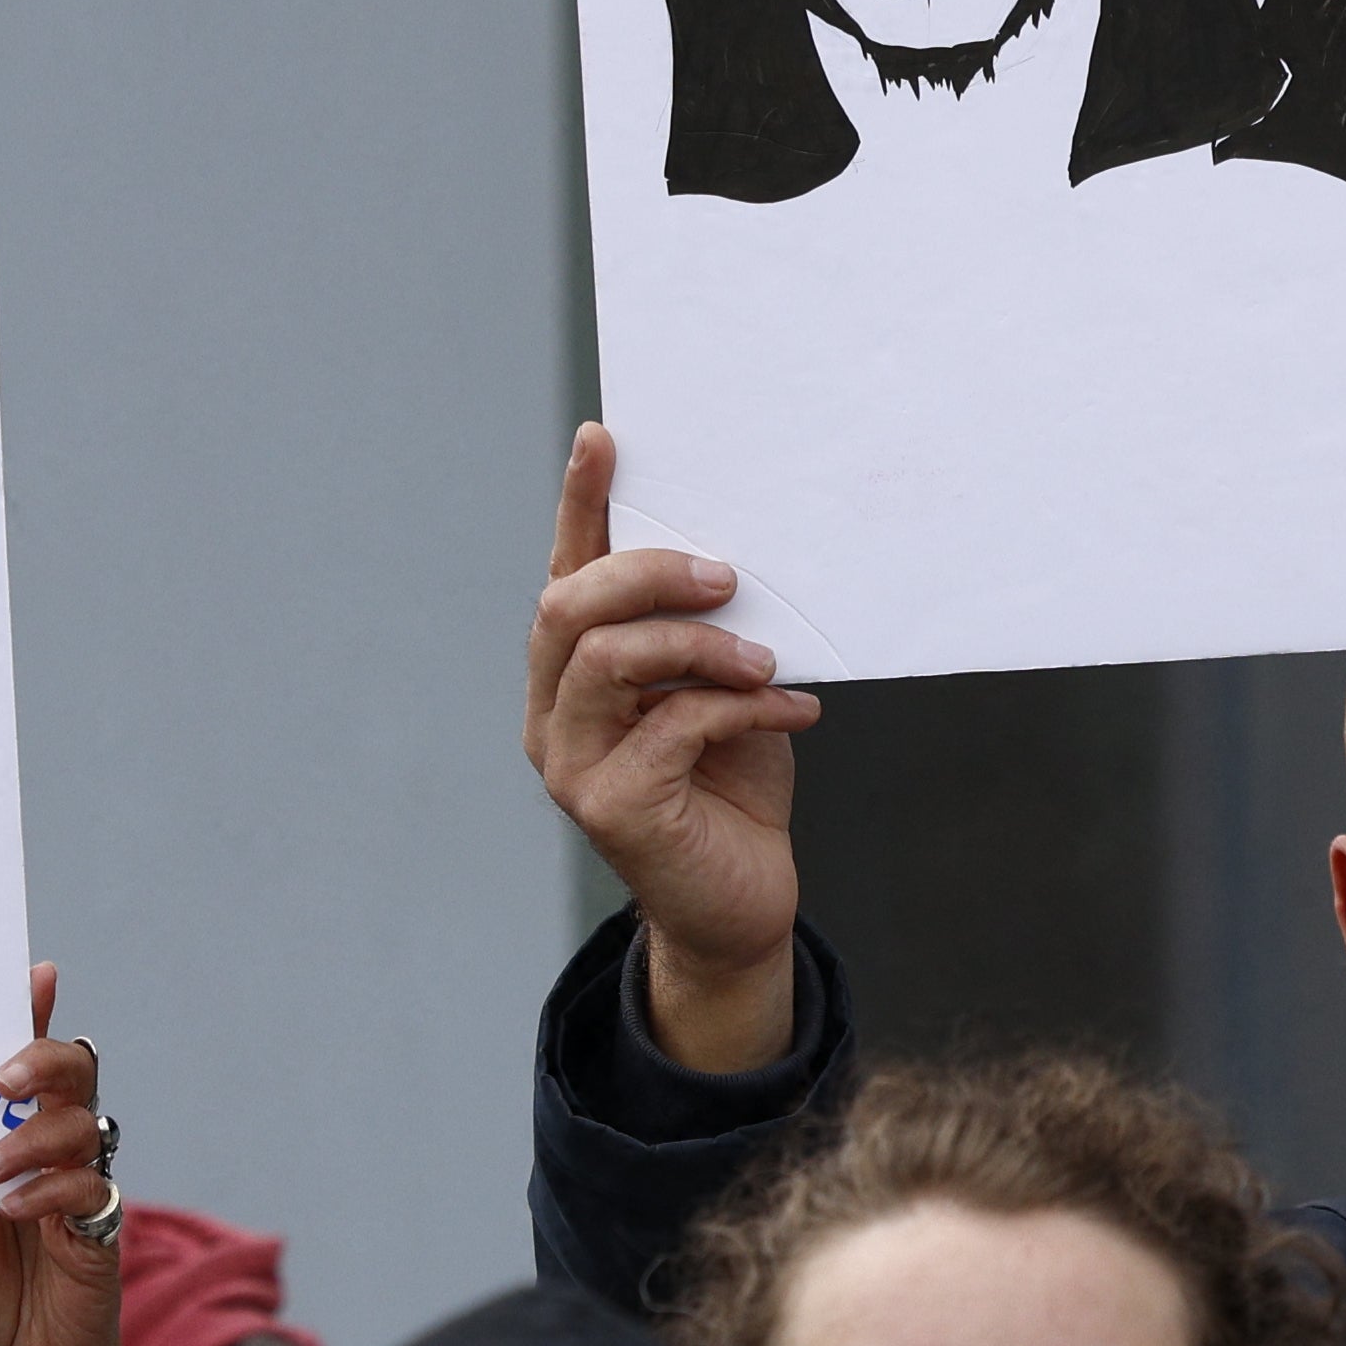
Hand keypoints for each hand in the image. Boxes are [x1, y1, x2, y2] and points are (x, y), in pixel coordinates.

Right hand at [529, 424, 811, 1077]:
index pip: (566, 574)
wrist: (741, 907)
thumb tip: (736, 563)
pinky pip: (669, 726)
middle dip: (648, 573)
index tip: (603, 437)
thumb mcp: (722, 692)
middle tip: (726, 575)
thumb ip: (706, 637)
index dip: (579, 504)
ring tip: (765, 657)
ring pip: (607, 659)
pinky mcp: (609, 808)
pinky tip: (793, 710)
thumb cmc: (732, 790)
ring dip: (696, 644)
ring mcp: (570, 763)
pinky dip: (738, 708)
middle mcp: (552, 714)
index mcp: (571, 675)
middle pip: (568, 606)